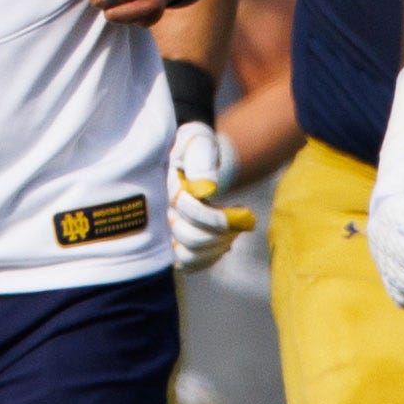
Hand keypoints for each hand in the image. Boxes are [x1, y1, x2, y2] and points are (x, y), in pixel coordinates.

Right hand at [167, 122, 245, 274]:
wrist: (201, 160)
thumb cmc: (201, 149)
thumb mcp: (200, 140)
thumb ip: (201, 156)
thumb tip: (206, 186)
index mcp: (166, 188)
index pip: (184, 212)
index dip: (213, 216)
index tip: (241, 207)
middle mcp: (162, 212)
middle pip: (186, 237)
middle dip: (220, 231)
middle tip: (242, 218)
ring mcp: (168, 230)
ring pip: (187, 255)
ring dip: (217, 246)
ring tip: (234, 231)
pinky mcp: (177, 243)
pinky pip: (188, 263)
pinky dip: (210, 258)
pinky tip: (226, 243)